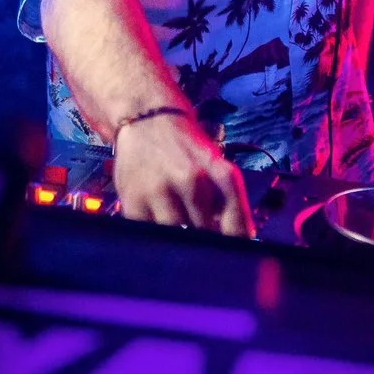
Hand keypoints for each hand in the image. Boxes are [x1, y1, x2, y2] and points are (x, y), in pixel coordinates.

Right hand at [113, 110, 252, 236]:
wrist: (147, 118)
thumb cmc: (185, 148)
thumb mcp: (215, 164)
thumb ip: (229, 201)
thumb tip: (240, 242)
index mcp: (218, 172)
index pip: (236, 222)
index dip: (236, 244)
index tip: (233, 256)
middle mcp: (191, 180)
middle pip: (205, 234)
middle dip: (206, 244)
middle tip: (203, 247)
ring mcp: (160, 191)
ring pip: (177, 237)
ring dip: (179, 242)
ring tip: (178, 235)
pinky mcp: (133, 200)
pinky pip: (148, 234)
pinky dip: (154, 237)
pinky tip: (157, 226)